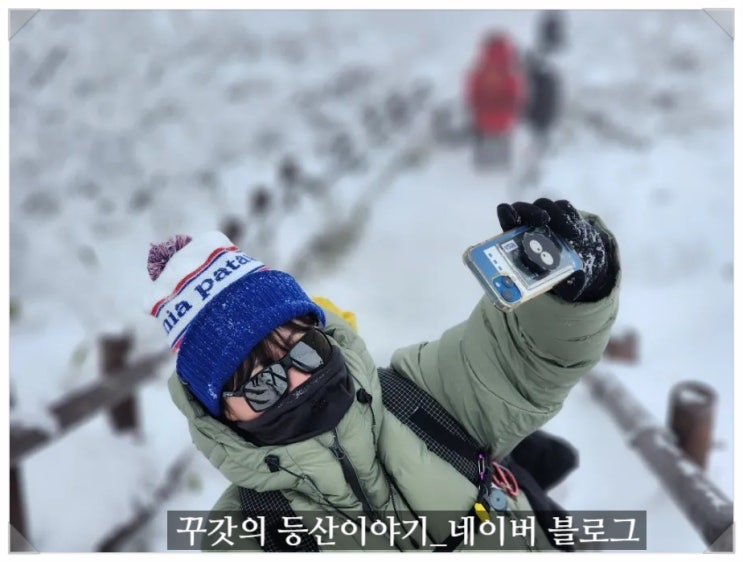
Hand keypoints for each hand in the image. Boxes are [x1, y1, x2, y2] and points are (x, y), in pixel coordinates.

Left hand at [496, 198, 611, 301]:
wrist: (580, 267)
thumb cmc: (556, 274)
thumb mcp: (554, 281)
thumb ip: (555, 282)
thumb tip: (560, 284)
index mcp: (517, 239)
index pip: (507, 220)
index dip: (507, 215)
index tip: (512, 218)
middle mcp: (530, 224)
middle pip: (523, 208)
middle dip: (530, 212)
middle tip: (544, 220)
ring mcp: (548, 217)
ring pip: (544, 205)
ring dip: (556, 217)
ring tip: (571, 235)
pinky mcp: (566, 215)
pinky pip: (565, 207)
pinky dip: (570, 217)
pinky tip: (576, 234)